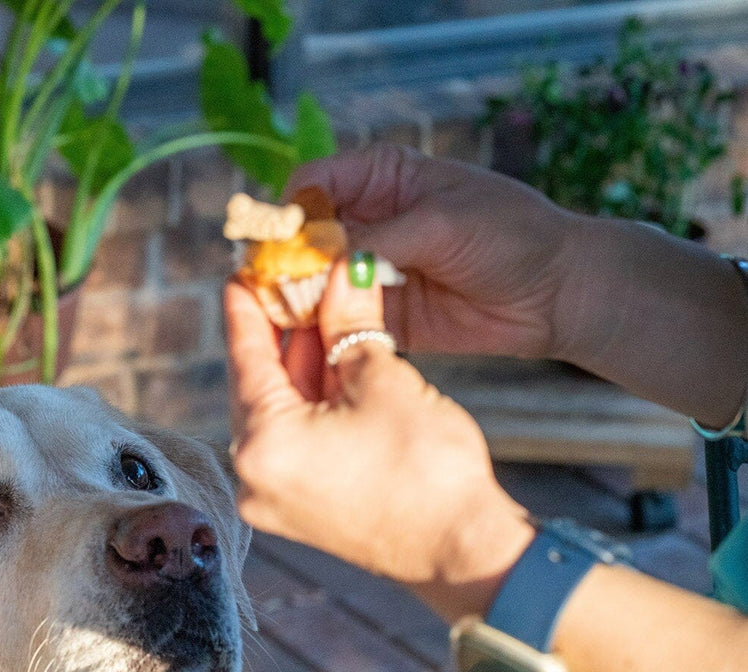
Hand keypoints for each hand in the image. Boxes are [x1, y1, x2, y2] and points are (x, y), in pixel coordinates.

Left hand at [225, 264, 533, 621]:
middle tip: (294, 285)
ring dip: (302, 365)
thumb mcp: (383, 377)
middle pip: (258, 384)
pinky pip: (293, 440)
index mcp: (262, 443)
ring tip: (323, 314)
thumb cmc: (426, 468)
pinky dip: (310, 403)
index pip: (244, 357)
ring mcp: (273, 497)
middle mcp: (252, 475)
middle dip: (282, 333)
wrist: (464, 549)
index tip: (242, 273)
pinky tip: (333, 364)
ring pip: (279, 411)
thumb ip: (349, 322)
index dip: (247, 308)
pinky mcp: (297, 508)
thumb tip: (340, 273)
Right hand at [289, 144, 576, 360]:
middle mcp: (366, 220)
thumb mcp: (441, 224)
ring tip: (288, 316)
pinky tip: (310, 337)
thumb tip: (314, 257)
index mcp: (380, 177)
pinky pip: (334, 319)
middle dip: (283, 260)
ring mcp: (367, 269)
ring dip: (295, 297)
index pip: (311, 185)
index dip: (290, 212)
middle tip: (272, 287)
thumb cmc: (511, 235)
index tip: (281, 243)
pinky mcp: (377, 314)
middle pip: (301, 236)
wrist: (558, 293)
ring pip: (309, 281)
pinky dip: (318, 328)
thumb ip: (376, 238)